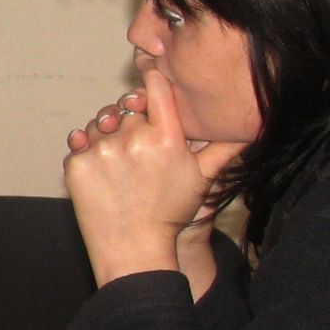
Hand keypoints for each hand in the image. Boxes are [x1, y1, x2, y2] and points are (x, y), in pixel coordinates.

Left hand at [63, 68, 244, 291]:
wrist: (134, 249)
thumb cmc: (171, 212)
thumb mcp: (203, 178)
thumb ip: (223, 147)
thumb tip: (251, 126)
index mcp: (167, 137)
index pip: (155, 86)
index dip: (151, 79)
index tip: (149, 81)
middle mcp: (134, 138)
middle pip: (127, 106)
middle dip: (130, 120)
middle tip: (137, 147)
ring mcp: (102, 150)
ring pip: (100, 123)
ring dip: (106, 136)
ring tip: (120, 165)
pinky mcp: (78, 163)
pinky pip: (79, 143)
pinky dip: (87, 153)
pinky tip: (102, 173)